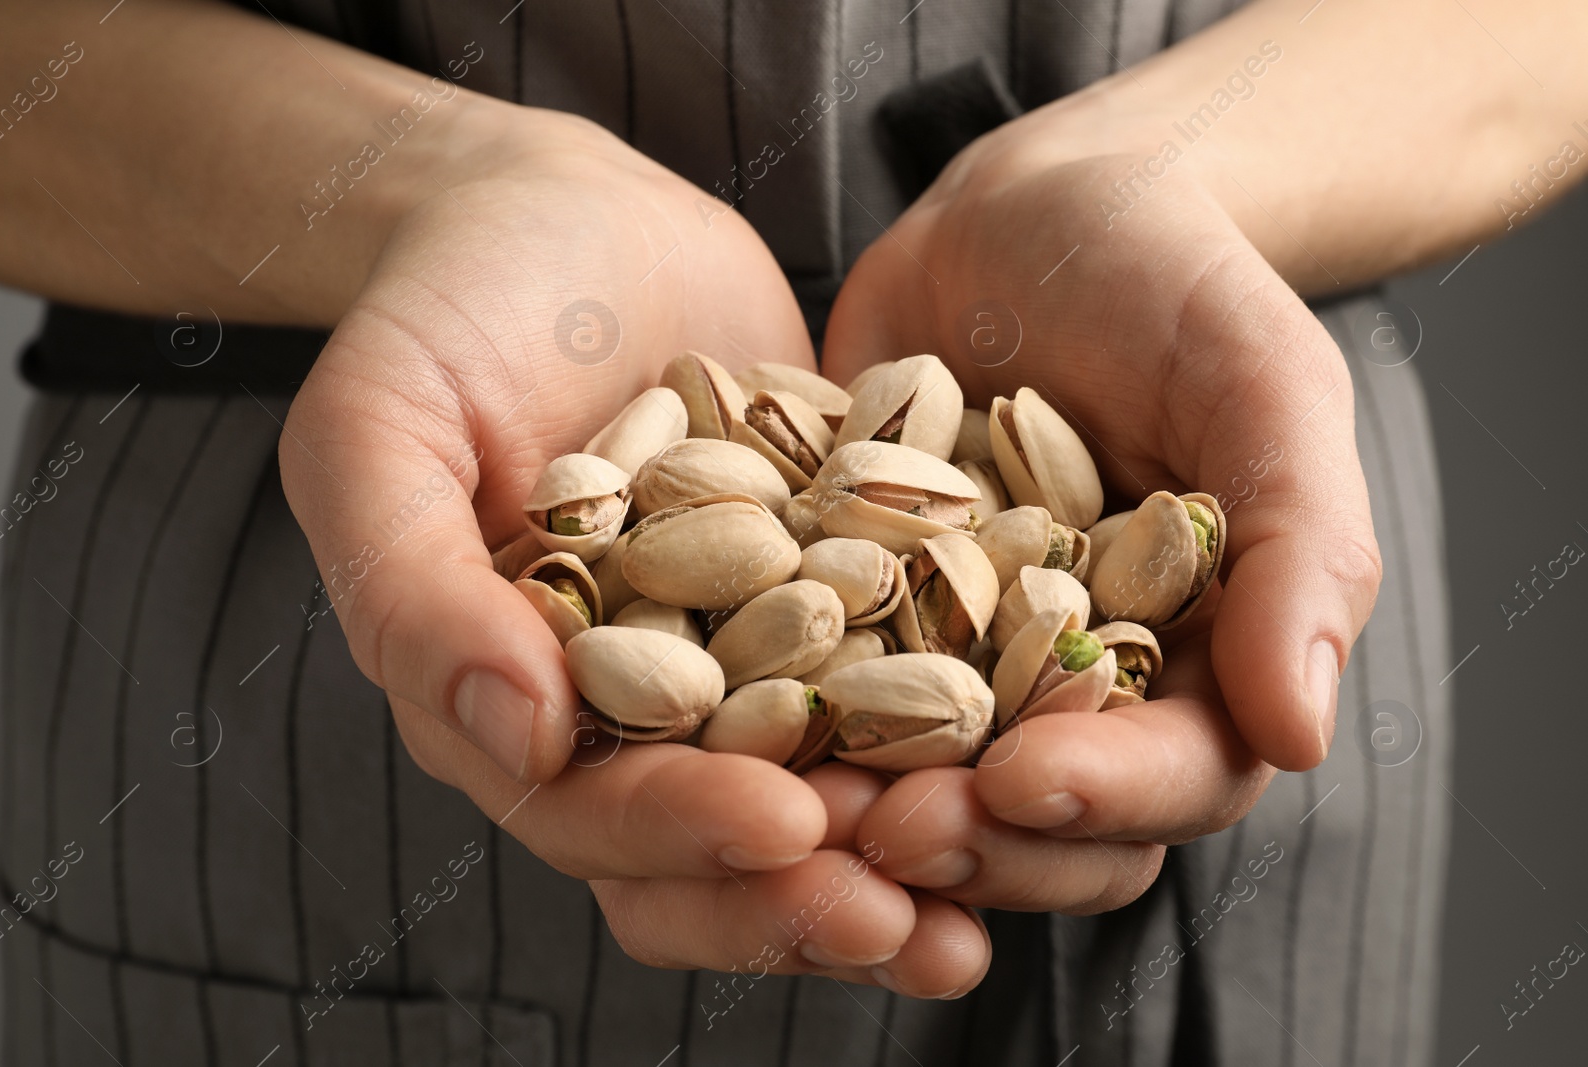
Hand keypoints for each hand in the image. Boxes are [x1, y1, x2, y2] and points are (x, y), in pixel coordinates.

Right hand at [279, 108, 987, 992]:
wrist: (565, 219)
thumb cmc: (443, 314)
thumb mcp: (378, 434)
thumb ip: (416, 592)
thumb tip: (517, 737)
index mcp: (516, 705)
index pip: (596, 818)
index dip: (686, 839)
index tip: (786, 828)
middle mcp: (636, 707)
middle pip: (721, 847)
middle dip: (812, 893)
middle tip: (917, 919)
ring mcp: (743, 652)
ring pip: (825, 790)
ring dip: (907, 853)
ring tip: (998, 885)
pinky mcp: (834, 587)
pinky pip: (905, 671)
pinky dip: (970, 717)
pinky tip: (1048, 734)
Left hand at [821, 138, 1381, 910]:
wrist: (1027, 215)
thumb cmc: (1170, 281)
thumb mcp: (1260, 381)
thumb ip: (1301, 545)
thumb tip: (1302, 734)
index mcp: (1199, 660)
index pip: (1178, 774)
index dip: (1106, 798)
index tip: (1023, 784)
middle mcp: (1075, 687)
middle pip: (1041, 822)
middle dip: (973, 840)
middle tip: (885, 832)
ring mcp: (956, 661)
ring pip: (919, 786)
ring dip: (860, 813)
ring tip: (791, 804)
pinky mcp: (852, 619)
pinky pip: (808, 691)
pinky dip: (766, 722)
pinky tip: (709, 725)